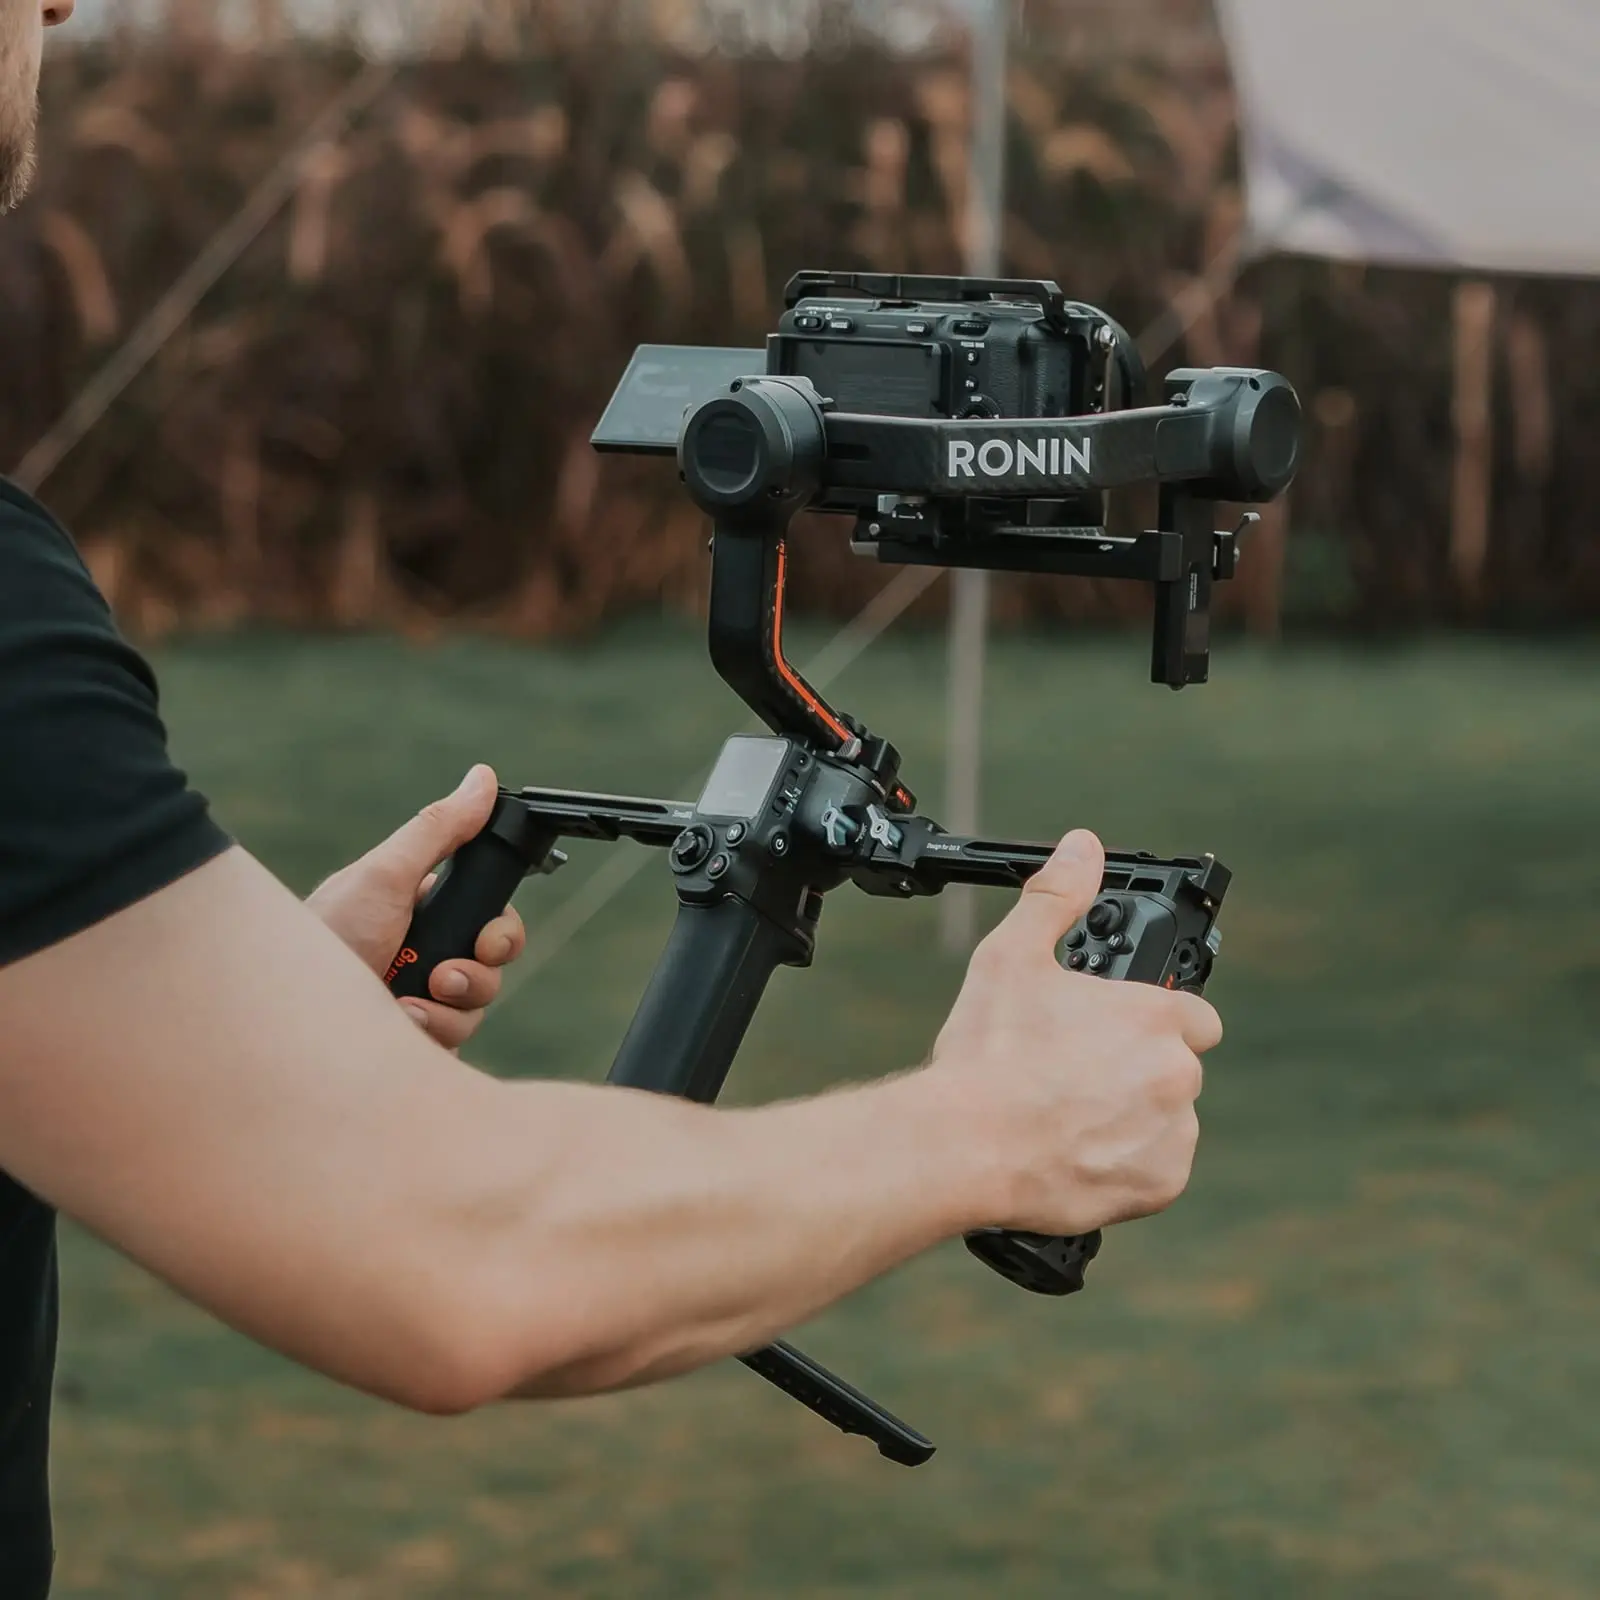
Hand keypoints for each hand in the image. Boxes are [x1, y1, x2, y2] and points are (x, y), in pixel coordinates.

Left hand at [307, 766, 526, 1048]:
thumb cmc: (326, 936)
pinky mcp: (413, 1041)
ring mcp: (419, 1000)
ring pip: (476, 1008)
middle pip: (491, 966)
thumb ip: (439, 830)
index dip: (498, 931)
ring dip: (449, 1007)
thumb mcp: (385, 876)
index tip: (486, 940)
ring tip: (408, 1003)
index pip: (489, 917)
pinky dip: (430, 1033)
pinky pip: (452, 1042)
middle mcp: (422, 953)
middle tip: (444, 975)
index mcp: (421, 910)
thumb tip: (483, 777)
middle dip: (476, 973)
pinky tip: (395, 1024)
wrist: (287, 1015)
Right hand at [928, 830, 1221, 1236]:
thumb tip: (1082, 847)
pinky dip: (1124, 1166)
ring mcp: (1173, 1133)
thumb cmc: (987, 1053)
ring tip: (1064, 1118)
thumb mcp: (1013, 956)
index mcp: (1153, 1016)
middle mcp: (1176, 1074)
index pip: (1189, 1014)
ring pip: (1165, 1120)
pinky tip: (1074, 1153)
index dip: (1148, 1021)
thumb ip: (1057, 895)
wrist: (965, 1145)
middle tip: (1071, 1076)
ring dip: (1131, 1119)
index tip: (1108, 1033)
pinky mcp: (1160, 1185)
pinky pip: (1155, 1172)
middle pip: (1173, 1068)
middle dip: (1134, 1071)